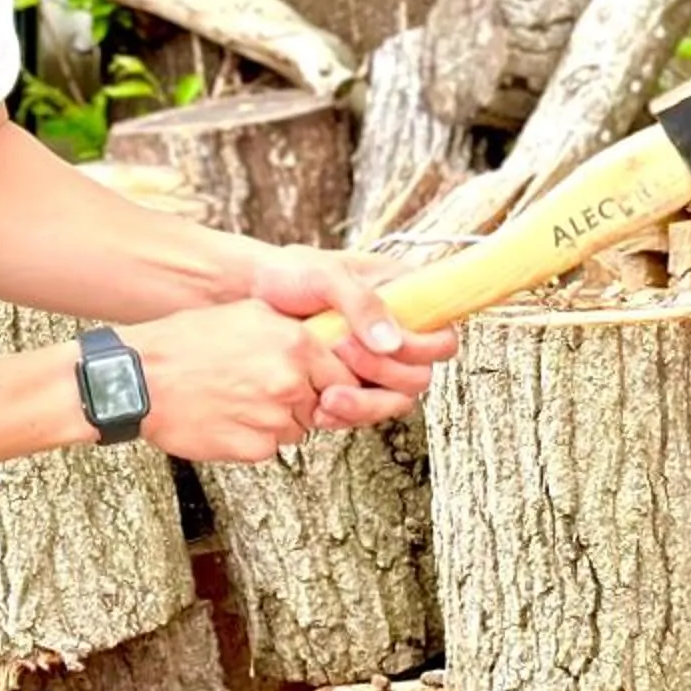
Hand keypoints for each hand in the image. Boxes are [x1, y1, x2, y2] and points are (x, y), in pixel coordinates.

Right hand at [125, 301, 338, 463]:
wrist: (140, 380)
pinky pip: (270, 447)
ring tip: (239, 399)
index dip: (331, 380)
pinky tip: (227, 417)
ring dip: (278, 420)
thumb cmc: (185, 344)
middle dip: (302, 400)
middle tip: (264, 389)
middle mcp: (290, 381)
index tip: (320, 383)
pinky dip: (254, 438)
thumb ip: (294, 329)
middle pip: (323, 404)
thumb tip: (325, 342)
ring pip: (297, 428)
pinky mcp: (254, 448)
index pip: (344, 374)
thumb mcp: (248, 314)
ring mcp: (273, 417)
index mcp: (295, 344)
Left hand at [247, 244, 458, 429]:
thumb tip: (392, 342)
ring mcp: (374, 365)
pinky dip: (345, 416)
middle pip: (418, 377)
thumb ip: (363, 304)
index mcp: (406, 300)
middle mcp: (396, 335)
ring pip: (392, 402)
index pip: (442, 338)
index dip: (421, 350)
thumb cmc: (289, 274)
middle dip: (382, 375)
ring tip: (328, 395)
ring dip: (365, 405)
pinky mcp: (350, 386)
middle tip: (342, 353)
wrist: (248, 298)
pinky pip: (362, 413)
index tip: (384, 344)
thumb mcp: (326, 274)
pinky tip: (319, 408)